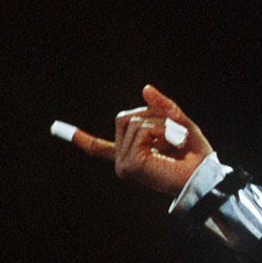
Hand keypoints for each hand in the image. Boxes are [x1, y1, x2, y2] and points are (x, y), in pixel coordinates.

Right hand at [69, 85, 214, 195]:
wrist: (205, 174)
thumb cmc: (196, 153)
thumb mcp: (179, 123)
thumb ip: (162, 107)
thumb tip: (145, 88)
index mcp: (131, 154)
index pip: (99, 148)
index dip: (80, 138)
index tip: (55, 128)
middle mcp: (123, 161)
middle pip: (125, 117)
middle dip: (153, 115)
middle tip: (175, 130)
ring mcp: (124, 165)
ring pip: (135, 121)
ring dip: (162, 123)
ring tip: (177, 140)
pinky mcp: (130, 165)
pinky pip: (142, 129)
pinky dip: (161, 129)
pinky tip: (172, 144)